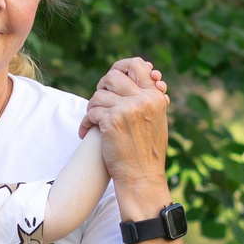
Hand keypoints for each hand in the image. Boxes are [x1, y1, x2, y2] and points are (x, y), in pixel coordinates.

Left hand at [83, 58, 172, 208]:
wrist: (142, 178)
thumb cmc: (147, 152)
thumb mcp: (157, 120)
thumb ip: (151, 97)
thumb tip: (151, 71)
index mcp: (155, 97)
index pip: (137, 65)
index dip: (121, 67)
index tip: (111, 81)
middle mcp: (144, 100)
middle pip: (113, 76)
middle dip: (102, 87)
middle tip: (100, 101)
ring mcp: (128, 109)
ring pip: (99, 94)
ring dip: (92, 107)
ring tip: (94, 120)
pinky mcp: (112, 121)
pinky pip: (91, 111)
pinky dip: (86, 122)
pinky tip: (87, 131)